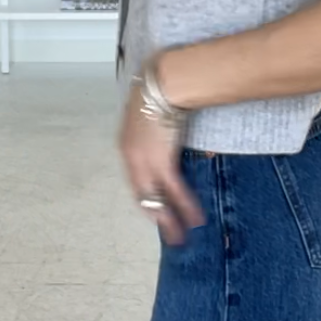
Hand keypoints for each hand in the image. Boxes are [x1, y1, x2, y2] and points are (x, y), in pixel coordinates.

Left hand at [119, 86, 203, 246]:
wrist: (164, 82)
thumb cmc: (160, 91)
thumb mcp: (150, 116)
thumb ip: (156, 131)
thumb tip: (167, 135)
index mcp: (126, 146)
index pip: (135, 181)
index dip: (147, 199)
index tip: (156, 212)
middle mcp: (131, 158)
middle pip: (143, 196)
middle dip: (156, 218)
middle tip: (168, 235)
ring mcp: (145, 161)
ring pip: (157, 199)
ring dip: (170, 220)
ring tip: (180, 237)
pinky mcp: (162, 162)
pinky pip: (174, 191)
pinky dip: (185, 207)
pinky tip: (194, 220)